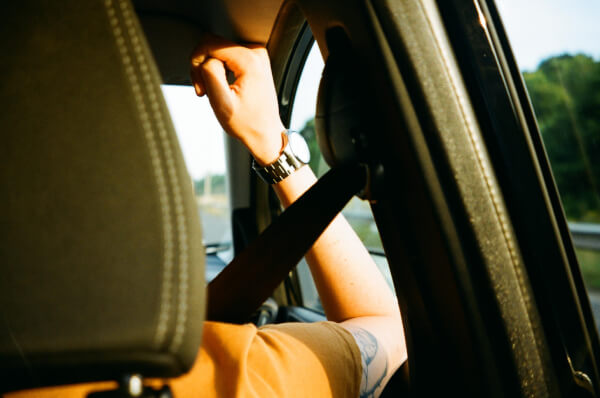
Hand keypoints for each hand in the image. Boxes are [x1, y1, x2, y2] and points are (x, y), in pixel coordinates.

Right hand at [190, 35, 284, 164]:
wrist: (265, 133)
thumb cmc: (247, 123)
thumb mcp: (221, 102)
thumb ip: (210, 73)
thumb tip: (205, 57)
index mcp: (250, 61)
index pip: (210, 43)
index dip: (197, 63)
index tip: (200, 86)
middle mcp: (256, 53)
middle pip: (213, 44)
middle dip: (202, 66)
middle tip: (204, 89)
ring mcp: (257, 56)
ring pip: (218, 50)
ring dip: (209, 69)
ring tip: (212, 90)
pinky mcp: (254, 61)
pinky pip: (226, 56)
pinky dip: (219, 70)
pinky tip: (221, 86)